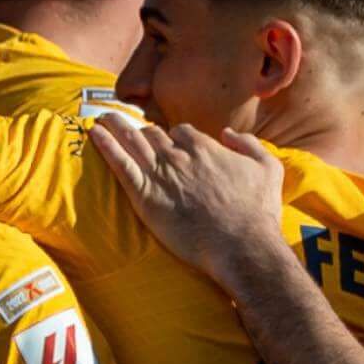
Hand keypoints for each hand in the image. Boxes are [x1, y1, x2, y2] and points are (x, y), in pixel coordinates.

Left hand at [89, 113, 291, 283]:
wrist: (242, 246)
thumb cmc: (258, 212)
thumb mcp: (269, 169)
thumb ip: (249, 145)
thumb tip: (227, 134)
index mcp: (205, 147)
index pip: (181, 133)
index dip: (175, 139)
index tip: (171, 145)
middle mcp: (179, 155)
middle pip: (154, 135)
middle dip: (143, 133)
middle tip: (129, 130)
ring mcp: (160, 174)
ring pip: (134, 142)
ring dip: (117, 127)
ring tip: (102, 118)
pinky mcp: (145, 196)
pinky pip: (120, 164)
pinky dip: (106, 146)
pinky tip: (94, 133)